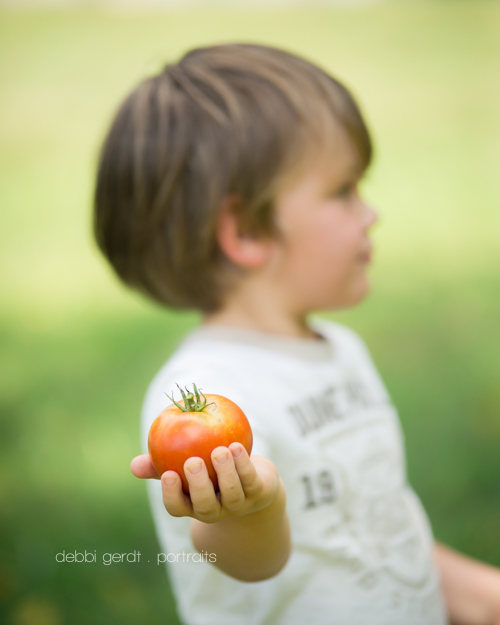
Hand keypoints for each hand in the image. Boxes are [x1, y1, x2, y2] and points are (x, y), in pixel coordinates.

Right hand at [130, 443, 280, 523]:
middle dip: (198, 485)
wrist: (254, 482)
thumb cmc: (211, 471)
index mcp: (193, 504)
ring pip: (231, 493)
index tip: (167, 474)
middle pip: (205, 506)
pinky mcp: (259, 493)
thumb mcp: (185, 468)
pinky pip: (251, 479)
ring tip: (219, 450)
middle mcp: (215, 509)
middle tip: (193, 462)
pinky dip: (244, 464)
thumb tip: (134, 465)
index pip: (178, 508)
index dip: (172, 495)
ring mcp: (238, 504)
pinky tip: (236, 445)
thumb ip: (160, 464)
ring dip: (225, 471)